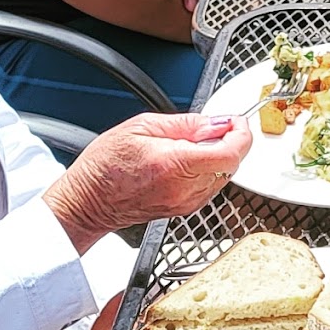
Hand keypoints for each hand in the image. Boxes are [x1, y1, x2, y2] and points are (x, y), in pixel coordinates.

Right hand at [43, 113, 251, 252]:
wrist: (88, 202)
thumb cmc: (105, 166)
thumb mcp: (142, 126)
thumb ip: (187, 123)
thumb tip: (218, 122)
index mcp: (176, 164)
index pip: (232, 152)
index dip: (241, 132)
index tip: (235, 120)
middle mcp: (185, 189)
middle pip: (232, 163)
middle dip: (229, 141)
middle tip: (211, 127)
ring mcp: (187, 203)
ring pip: (223, 175)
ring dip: (218, 155)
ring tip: (190, 144)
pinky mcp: (185, 209)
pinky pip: (210, 185)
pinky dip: (208, 169)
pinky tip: (186, 160)